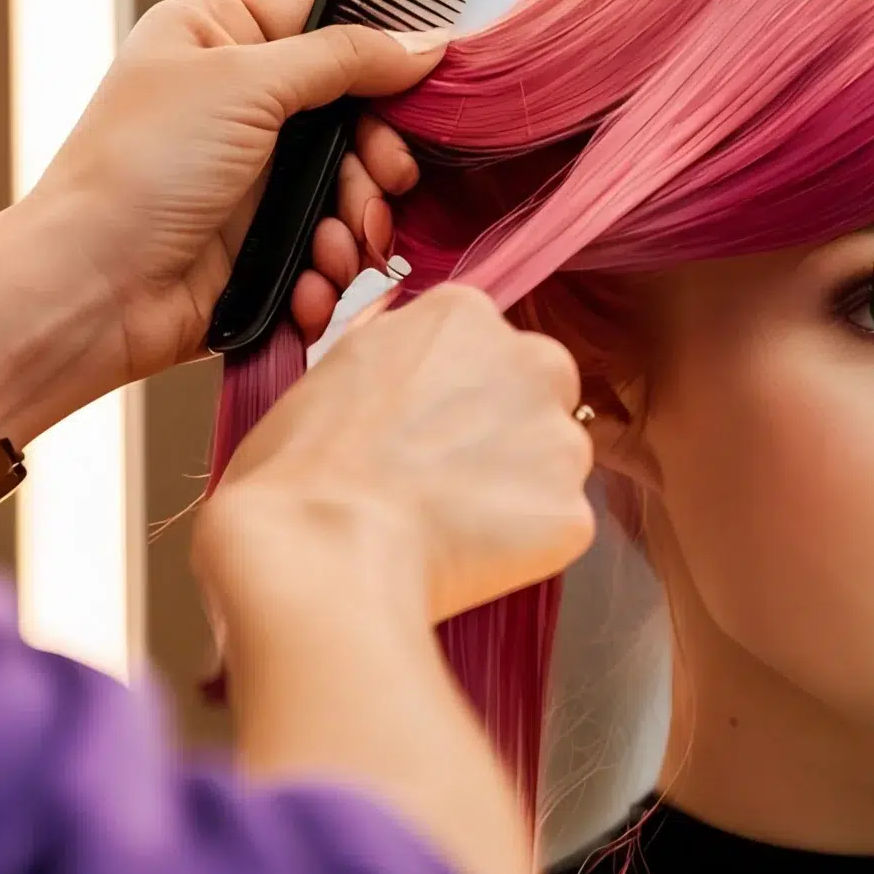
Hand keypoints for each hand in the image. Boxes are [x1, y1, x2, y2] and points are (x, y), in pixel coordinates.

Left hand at [17, 0, 442, 393]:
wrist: (90, 290)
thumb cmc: (141, 168)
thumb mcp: (244, 83)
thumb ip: (343, 58)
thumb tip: (426, 42)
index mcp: (218, 35)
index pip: (324, 17)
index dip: (380, 48)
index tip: (426, 81)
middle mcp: (238, 100)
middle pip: (354, 111)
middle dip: (377, 157)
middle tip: (386, 182)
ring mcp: (253, 176)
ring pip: (350, 186)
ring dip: (357, 222)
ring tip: (341, 250)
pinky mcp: (262, 245)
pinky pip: (328, 247)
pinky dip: (328, 270)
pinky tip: (310, 284)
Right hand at [200, 286, 597, 629]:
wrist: (323, 548)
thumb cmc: (302, 469)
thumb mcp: (335, 371)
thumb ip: (392, 359)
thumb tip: (403, 371)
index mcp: (462, 315)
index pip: (483, 346)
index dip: (456, 393)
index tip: (427, 429)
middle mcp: (528, 360)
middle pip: (537, 392)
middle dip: (505, 431)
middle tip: (447, 478)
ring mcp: (558, 438)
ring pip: (552, 462)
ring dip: (515, 490)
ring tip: (448, 526)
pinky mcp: (571, 510)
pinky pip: (554, 529)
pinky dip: (521, 548)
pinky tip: (464, 558)